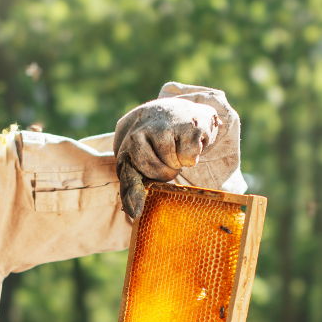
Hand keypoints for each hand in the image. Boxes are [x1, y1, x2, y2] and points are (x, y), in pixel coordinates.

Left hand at [114, 97, 224, 216]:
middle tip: (168, 161)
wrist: (181, 109)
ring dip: (178, 161)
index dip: (132, 193)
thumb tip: (132, 213)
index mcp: (127, 141)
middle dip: (163, 172)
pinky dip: (193, 154)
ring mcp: (165, 124)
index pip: (127, 169)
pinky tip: (189, 138)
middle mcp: (142, 129)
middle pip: (152, 168)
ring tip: (177, 146)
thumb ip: (134, 180)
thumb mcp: (141, 156)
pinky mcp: (189, 124)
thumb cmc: (157, 140)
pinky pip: (189, 157)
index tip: (134, 213)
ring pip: (172, 163)